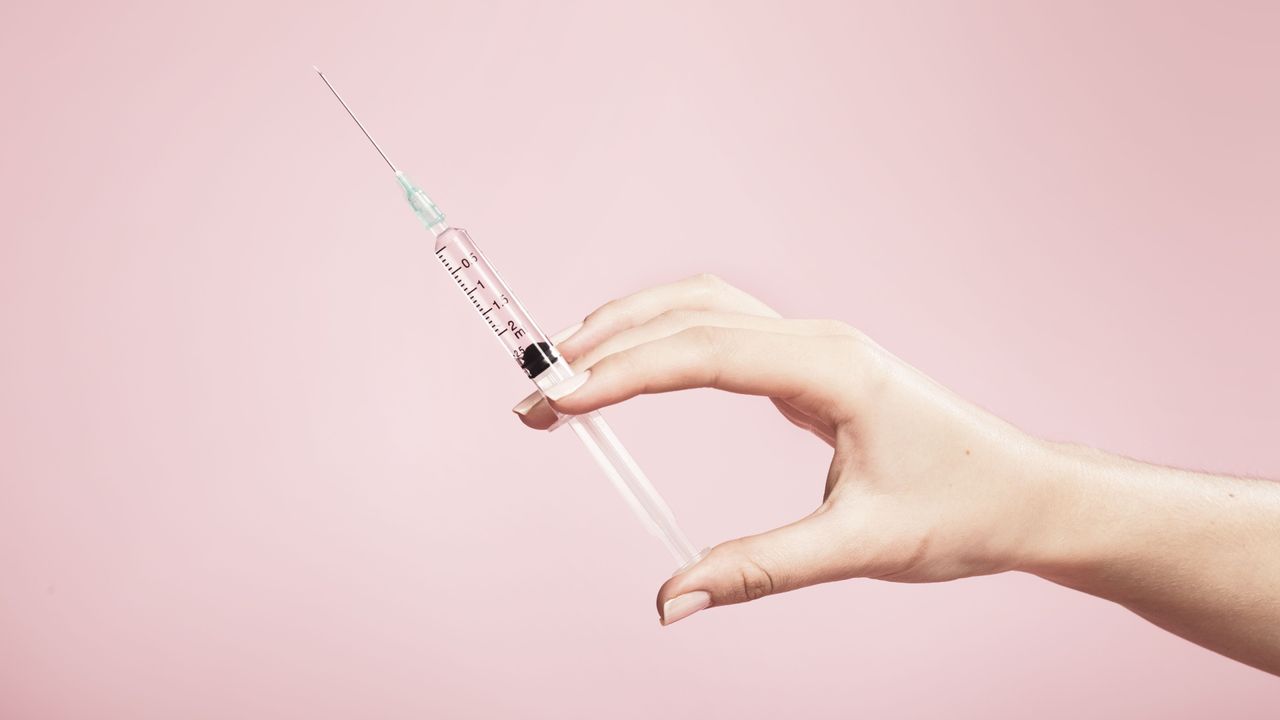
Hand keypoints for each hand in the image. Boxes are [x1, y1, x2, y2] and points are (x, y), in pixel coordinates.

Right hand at [512, 274, 1059, 624]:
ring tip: (565, 371)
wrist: (1029, 495)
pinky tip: (633, 366)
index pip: (703, 352)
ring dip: (631, 330)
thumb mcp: (861, 547)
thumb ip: (759, 569)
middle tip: (538, 394)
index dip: (623, 371)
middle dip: (607, 346)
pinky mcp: (811, 365)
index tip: (559, 399)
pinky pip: (722, 332)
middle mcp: (817, 340)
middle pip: (690, 314)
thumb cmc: (963, 510)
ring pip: (702, 310)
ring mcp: (814, 346)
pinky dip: (664, 340)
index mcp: (831, 368)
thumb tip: (670, 601)